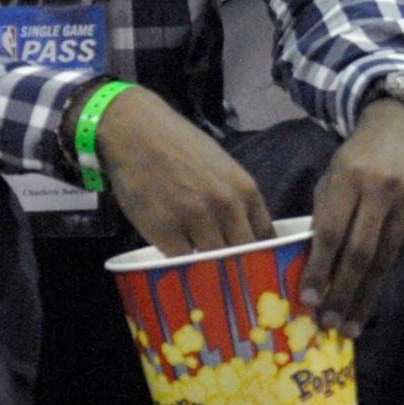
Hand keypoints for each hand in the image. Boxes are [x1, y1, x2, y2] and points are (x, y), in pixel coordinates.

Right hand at [94, 85, 275, 254]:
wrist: (137, 132)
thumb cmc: (181, 147)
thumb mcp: (223, 169)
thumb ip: (237, 201)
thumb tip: (246, 235)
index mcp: (245, 190)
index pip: (266, 236)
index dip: (261, 253)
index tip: (253, 263)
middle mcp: (226, 206)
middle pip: (243, 254)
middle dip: (237, 265)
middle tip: (227, 272)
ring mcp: (195, 219)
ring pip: (213, 261)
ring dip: (207, 266)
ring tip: (200, 265)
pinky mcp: (165, 231)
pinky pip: (181, 261)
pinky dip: (180, 264)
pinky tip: (177, 256)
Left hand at [301, 97, 403, 337]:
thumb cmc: (363, 154)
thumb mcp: (336, 173)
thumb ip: (327, 213)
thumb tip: (319, 267)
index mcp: (350, 177)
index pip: (331, 233)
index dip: (319, 269)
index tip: (308, 300)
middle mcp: (384, 190)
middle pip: (361, 253)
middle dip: (343, 294)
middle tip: (331, 325)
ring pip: (386, 259)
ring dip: (366, 296)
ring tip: (352, 323)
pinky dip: (386, 269)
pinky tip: (373, 288)